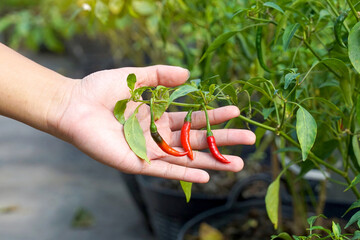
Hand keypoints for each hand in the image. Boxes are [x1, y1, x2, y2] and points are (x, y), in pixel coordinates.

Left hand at [54, 65, 255, 182]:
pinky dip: (186, 171)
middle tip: (250, 140)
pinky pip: (165, 169)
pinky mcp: (137, 162)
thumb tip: (188, 74)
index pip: (193, 119)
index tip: (236, 111)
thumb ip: (161, 75)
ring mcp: (149, 151)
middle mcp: (158, 136)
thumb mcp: (137, 77)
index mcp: (159, 117)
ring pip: (186, 157)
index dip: (215, 116)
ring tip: (237, 164)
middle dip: (223, 140)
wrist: (74, 105)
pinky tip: (207, 174)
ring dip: (212, 161)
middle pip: (197, 140)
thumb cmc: (101, 90)